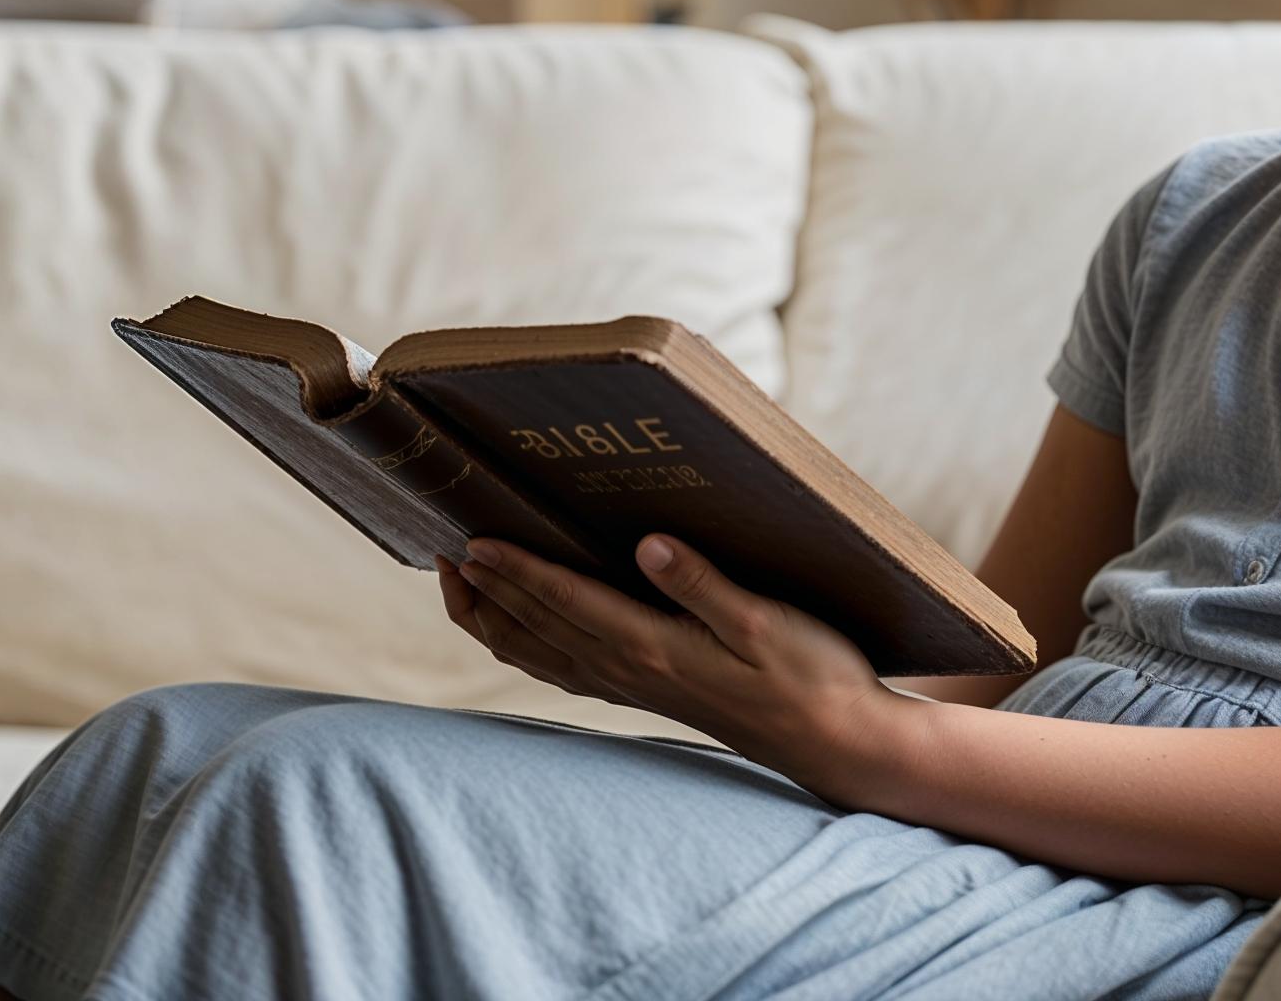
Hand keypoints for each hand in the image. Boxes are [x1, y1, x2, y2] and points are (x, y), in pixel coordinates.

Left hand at [437, 533, 906, 793]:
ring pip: (541, 654)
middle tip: (443, 544)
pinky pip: (564, 668)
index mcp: (655, 647)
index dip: (516, 570)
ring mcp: (636, 685)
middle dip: (486, 589)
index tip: (472, 540)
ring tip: (459, 581)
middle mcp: (632, 670)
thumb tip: (649, 545)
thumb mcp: (767, 622)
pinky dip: (527, 642)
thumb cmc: (813, 675)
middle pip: (537, 628)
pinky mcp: (650, 690)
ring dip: (493, 618)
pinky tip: (519, 625)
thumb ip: (703, 585)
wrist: (837, 741)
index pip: (567, 602)